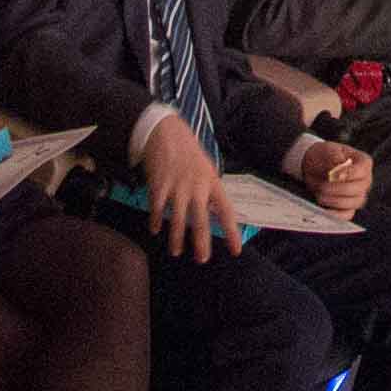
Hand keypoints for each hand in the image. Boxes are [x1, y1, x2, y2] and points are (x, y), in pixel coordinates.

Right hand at [135, 109, 239, 258]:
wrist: (164, 130)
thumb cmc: (187, 150)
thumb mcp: (206, 168)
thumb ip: (209, 190)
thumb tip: (213, 213)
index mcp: (212, 181)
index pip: (226, 211)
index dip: (231, 232)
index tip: (236, 250)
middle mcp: (196, 186)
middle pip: (201, 220)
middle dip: (201, 242)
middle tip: (202, 259)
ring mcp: (177, 186)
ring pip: (178, 219)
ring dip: (176, 238)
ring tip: (176, 252)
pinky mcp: (159, 185)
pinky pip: (157, 208)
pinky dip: (155, 220)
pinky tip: (154, 230)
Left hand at [290, 138, 374, 216]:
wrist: (314, 166)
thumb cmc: (324, 156)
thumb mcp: (328, 150)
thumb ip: (334, 158)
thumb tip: (337, 171)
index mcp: (364, 163)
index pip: (362, 170)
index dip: (348, 174)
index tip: (333, 175)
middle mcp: (365, 180)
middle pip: (359, 189)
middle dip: (338, 189)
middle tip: (322, 187)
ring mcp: (358, 195)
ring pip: (354, 203)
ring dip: (336, 201)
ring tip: (320, 196)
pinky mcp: (349, 207)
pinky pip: (347, 215)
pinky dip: (336, 214)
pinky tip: (324, 210)